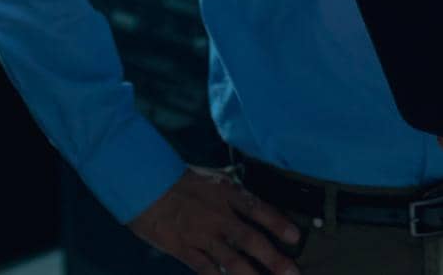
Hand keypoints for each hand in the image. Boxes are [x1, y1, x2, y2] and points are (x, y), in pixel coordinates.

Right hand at [127, 165, 302, 274]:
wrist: (146, 185)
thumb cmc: (180, 180)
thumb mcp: (214, 177)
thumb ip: (233, 192)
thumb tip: (253, 204)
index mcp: (228, 194)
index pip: (260, 210)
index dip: (279, 224)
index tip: (296, 236)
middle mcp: (219, 216)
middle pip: (251, 240)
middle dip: (274, 258)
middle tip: (292, 272)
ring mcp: (202, 235)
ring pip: (232, 259)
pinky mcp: (184, 249)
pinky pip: (205, 268)